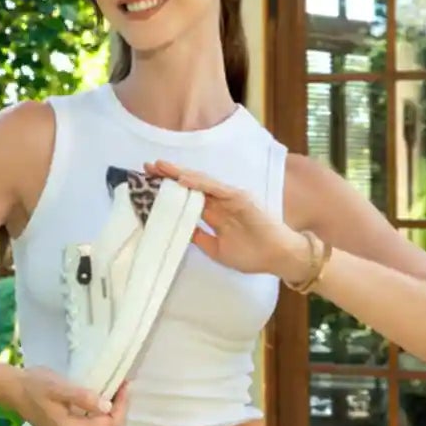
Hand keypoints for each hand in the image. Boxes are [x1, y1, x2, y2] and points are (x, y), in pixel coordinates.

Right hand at [12, 368, 129, 425]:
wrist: (13, 390)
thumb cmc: (35, 385)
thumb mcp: (60, 387)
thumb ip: (83, 398)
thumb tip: (107, 407)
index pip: (109, 425)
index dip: (122, 406)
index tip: (125, 385)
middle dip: (119, 410)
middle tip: (122, 387)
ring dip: (111, 415)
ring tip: (114, 393)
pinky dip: (100, 419)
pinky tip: (101, 403)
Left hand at [146, 160, 309, 281]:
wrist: (278, 257)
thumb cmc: (252, 255)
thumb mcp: (216, 249)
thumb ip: (199, 237)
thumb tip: (178, 229)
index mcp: (215, 213)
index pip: (188, 198)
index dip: (169, 191)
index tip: (148, 185)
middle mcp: (221, 202)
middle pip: (191, 185)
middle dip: (169, 176)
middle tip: (147, 168)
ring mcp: (230, 198)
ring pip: (201, 182)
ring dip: (180, 174)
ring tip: (160, 168)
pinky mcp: (240, 198)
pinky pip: (216, 188)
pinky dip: (199, 183)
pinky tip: (182, 178)